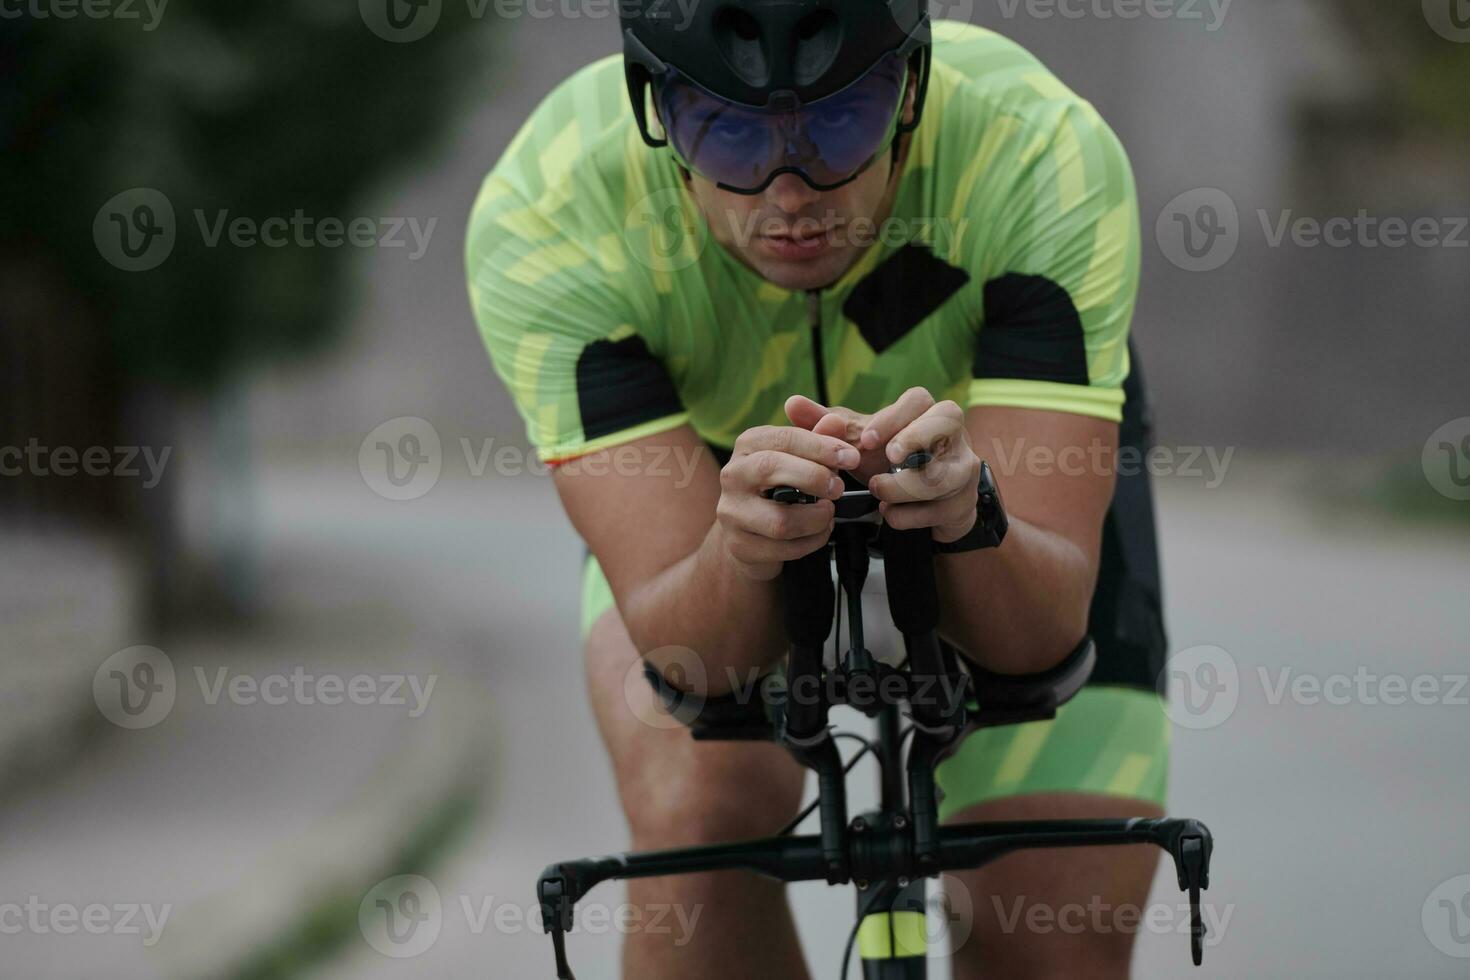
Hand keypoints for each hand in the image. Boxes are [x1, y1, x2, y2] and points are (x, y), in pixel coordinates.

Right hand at [716, 425, 860, 580]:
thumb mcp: (798, 458)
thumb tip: (835, 422)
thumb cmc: (777, 488)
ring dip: (816, 518)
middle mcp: (733, 475)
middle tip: (839, 487)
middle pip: (772, 468)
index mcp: (748, 445)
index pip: (783, 437)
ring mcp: (732, 512)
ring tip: (827, 513)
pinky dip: (811, 542)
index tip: (850, 456)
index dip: (820, 446)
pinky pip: (784, 548)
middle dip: (815, 477)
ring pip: (780, 520)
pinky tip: (817, 532)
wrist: (748, 533)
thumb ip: (818, 439)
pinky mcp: (740, 545)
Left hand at [788, 388, 980, 543]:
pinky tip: (889, 513)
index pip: (917, 400)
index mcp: (926, 410)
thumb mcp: (859, 442)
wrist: (922, 502)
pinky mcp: (963, 502)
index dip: (893, 417)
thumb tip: (792, 404)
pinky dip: (907, 515)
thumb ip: (827, 425)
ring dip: (902, 487)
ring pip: (941, 473)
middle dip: (914, 439)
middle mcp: (952, 434)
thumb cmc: (890, 461)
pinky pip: (937, 509)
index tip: (866, 439)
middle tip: (887, 458)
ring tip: (877, 491)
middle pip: (946, 421)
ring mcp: (963, 467)